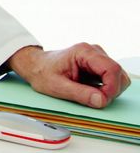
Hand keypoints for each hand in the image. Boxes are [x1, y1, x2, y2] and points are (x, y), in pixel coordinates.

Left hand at [7, 43, 131, 108]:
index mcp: (84, 52)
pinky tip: (90, 91)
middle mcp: (94, 52)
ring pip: (118, 77)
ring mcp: (98, 58)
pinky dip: (105, 89)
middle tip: (93, 99)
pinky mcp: (98, 65)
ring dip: (109, 90)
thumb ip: (80, 94)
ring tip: (89, 95)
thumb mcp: (57, 86)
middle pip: (118, 73)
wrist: (35, 65)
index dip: (111, 88)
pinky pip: (111, 79)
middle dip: (111, 91)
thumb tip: (102, 100)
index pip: (112, 69)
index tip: (102, 100)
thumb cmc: (42, 72)